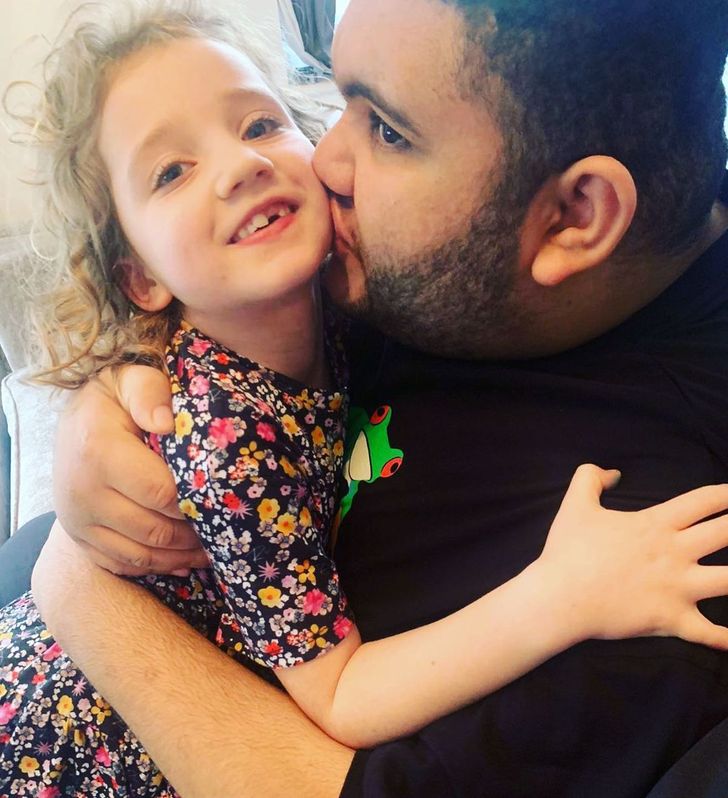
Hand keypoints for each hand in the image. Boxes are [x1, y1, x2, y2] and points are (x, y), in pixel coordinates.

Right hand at [54, 365, 207, 575]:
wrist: (72, 419)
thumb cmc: (113, 397)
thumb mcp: (131, 380)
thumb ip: (150, 394)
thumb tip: (168, 423)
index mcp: (99, 454)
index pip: (161, 493)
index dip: (197, 503)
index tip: (226, 503)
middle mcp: (82, 493)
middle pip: (154, 530)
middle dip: (195, 535)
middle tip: (228, 531)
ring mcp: (76, 520)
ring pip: (140, 554)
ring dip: (180, 557)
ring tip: (212, 550)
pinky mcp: (77, 537)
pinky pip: (121, 564)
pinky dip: (155, 567)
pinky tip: (183, 560)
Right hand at [537, 464, 727, 648]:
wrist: (560, 596)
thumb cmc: (568, 550)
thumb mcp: (575, 504)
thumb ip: (590, 478)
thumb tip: (613, 472)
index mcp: (656, 524)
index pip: (704, 501)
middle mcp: (675, 553)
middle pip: (727, 533)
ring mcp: (677, 588)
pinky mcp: (671, 619)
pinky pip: (709, 633)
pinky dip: (727, 639)